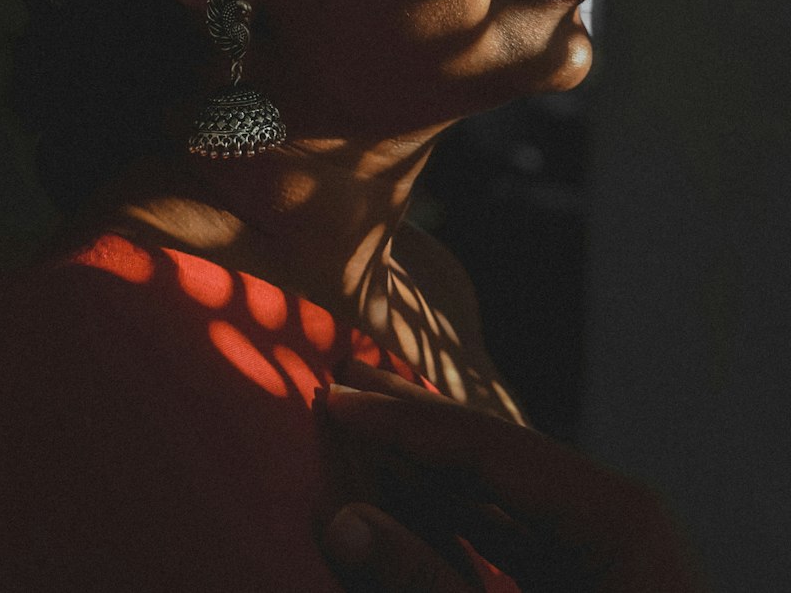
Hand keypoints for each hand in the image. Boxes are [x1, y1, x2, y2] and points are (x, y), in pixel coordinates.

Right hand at [318, 362, 707, 592]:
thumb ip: (426, 585)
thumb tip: (338, 521)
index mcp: (615, 513)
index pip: (488, 441)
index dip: (403, 418)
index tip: (334, 396)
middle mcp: (614, 518)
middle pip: (495, 455)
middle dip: (415, 425)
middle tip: (346, 377)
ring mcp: (607, 556)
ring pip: (501, 496)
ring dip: (428, 473)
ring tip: (364, 439)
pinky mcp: (590, 591)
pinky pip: (513, 541)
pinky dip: (455, 524)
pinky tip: (406, 515)